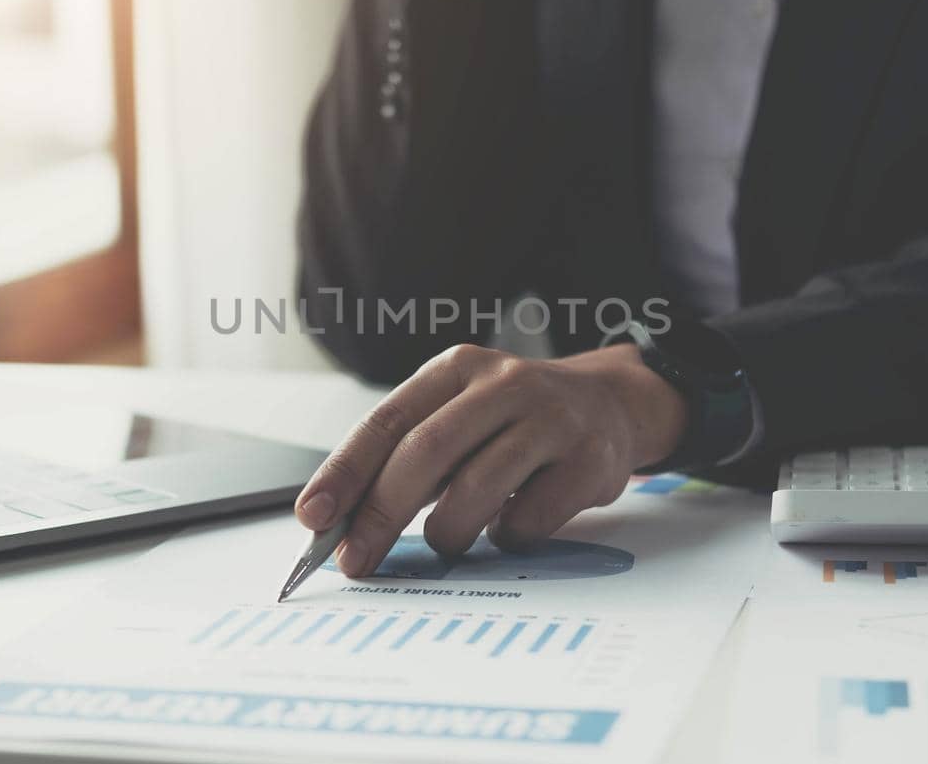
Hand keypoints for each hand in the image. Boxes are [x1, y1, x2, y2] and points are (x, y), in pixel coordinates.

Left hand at [294, 343, 686, 575]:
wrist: (613, 405)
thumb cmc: (516, 419)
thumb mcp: (460, 414)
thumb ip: (408, 457)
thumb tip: (341, 521)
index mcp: (457, 368)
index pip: (387, 420)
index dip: (344, 472)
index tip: (314, 517)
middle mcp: (504, 383)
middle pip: (426, 452)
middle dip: (381, 514)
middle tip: (357, 559)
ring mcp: (552, 419)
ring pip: (478, 486)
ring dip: (447, 531)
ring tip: (444, 543)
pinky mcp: (591, 460)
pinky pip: (531, 516)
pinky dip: (507, 535)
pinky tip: (509, 527)